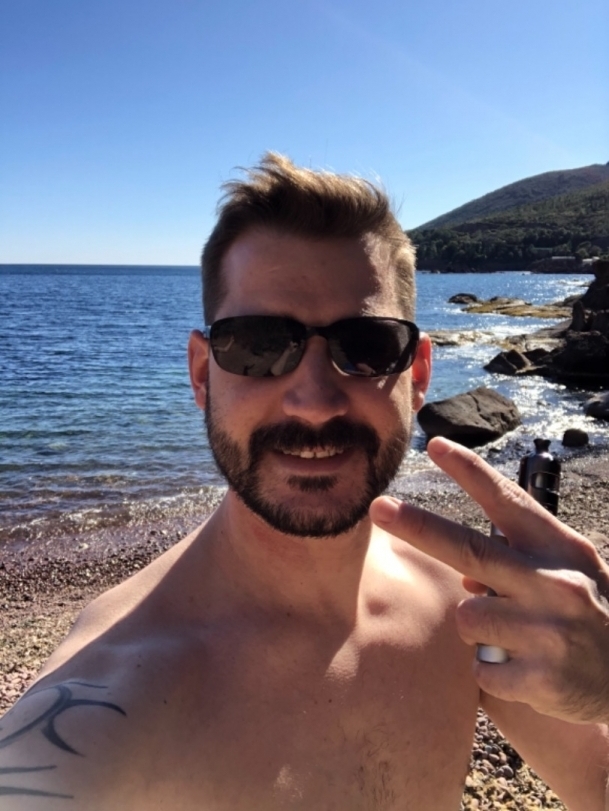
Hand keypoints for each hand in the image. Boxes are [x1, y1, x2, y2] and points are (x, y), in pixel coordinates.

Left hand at [369, 436, 608, 724]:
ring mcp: (549, 631)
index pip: (509, 503)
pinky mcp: (541, 678)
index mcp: (561, 550)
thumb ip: (520, 562)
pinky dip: (493, 673)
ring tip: (517, 641)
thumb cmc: (592, 619)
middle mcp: (555, 583)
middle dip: (417, 526)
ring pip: (468, 615)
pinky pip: (481, 668)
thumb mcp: (569, 576)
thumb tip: (466, 576)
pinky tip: (527, 674)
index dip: (470, 472)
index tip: (436, 445)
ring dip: (479, 629)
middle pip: (468, 549)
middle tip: (378, 508)